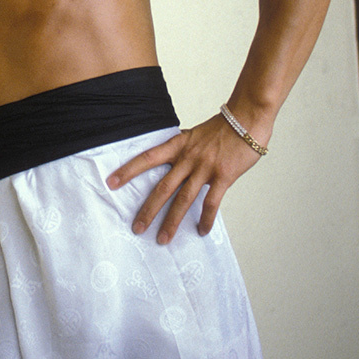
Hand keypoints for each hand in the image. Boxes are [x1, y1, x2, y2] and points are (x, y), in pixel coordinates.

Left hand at [106, 115, 262, 243]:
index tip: (111, 183)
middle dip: (148, 209)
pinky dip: (206, 219)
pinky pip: (211, 202)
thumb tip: (170, 161)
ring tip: (163, 239)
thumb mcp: (194, 135)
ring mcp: (205, 168)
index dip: (128, 171)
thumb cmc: (222, 128)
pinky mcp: (223, 177)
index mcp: (178, 145)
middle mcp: (188, 158)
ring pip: (184, 199)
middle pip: (163, 187)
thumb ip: (181, 149)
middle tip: (136, 227)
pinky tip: (201, 231)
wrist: (247, 119)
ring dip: (172, 222)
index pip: (147, 158)